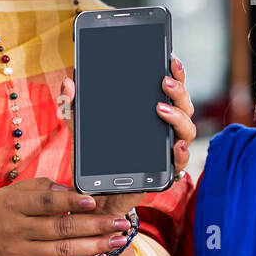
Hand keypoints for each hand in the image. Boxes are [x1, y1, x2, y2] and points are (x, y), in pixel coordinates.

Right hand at [0, 177, 133, 255]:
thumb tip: (70, 189)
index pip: (46, 202)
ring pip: (62, 251)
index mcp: (13, 205)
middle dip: (95, 225)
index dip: (71, 202)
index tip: (93, 201)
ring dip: (94, 246)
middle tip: (120, 223)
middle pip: (61, 228)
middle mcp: (16, 230)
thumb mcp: (11, 193)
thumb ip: (40, 187)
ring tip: (117, 240)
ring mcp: (19, 254)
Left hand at [58, 53, 196, 215]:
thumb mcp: (83, 131)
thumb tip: (68, 82)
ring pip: (187, 129)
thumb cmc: (96, 161)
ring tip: (161, 108)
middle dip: (178, 90)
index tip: (170, 58)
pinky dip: (182, 153)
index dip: (175, 73)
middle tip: (164, 80)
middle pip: (184, 105)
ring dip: (177, 117)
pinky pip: (181, 162)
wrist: (96, 197)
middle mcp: (164, 130)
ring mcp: (167, 151)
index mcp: (151, 115)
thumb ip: (75, 108)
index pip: (169, 90)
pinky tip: (176, 146)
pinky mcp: (165, 173)